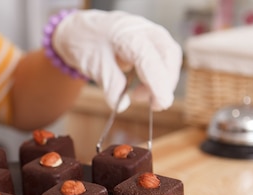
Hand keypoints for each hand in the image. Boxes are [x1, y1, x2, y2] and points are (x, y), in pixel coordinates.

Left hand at [52, 10, 181, 111]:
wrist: (83, 31)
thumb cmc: (88, 44)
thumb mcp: (94, 66)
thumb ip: (110, 84)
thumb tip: (122, 106)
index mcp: (127, 35)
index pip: (149, 59)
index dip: (158, 82)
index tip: (161, 103)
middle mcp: (145, 31)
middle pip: (168, 56)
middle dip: (164, 83)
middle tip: (153, 105)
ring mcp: (151, 35)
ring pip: (170, 58)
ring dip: (162, 81)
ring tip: (139, 96)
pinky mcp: (153, 43)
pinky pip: (164, 59)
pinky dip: (159, 77)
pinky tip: (144, 88)